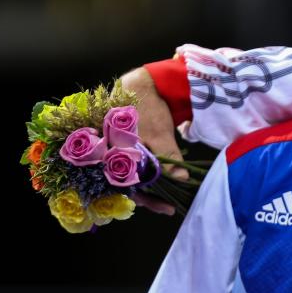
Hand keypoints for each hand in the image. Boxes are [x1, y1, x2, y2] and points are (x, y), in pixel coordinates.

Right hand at [121, 66, 186, 214]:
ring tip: (168, 196)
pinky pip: (134, 167)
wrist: (142, 84)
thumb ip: (168, 157)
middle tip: (170, 206)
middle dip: (151, 196)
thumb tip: (182, 179)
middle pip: (128, 186)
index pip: (128, 189)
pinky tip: (162, 179)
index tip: (168, 208)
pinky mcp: (124, 149)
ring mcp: (115, 154)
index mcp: (111, 156)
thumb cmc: (147, 108)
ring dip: (150, 186)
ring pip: (132, 178)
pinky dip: (148, 174)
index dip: (149, 201)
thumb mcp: (159, 133)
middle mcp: (109, 158)